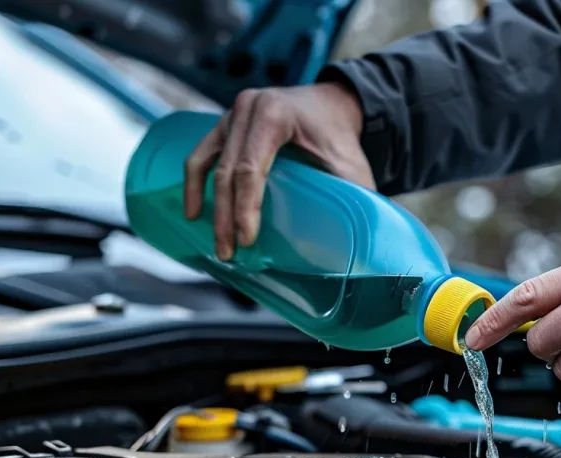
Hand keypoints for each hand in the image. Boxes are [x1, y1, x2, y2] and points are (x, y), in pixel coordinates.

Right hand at [184, 82, 373, 259]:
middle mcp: (247, 109)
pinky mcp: (224, 125)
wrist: (332, 103)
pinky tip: (194, 212)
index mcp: (275, 114)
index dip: (245, 207)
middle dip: (225, 216)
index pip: (251, 167)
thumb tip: (366, 241)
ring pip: (208, 162)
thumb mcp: (351, 165)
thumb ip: (355, 197)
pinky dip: (196, 183)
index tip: (246, 239)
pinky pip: (202, 154)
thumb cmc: (340, 136)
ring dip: (205, 203)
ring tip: (215, 241)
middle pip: (227, 169)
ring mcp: (231, 114)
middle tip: (228, 252)